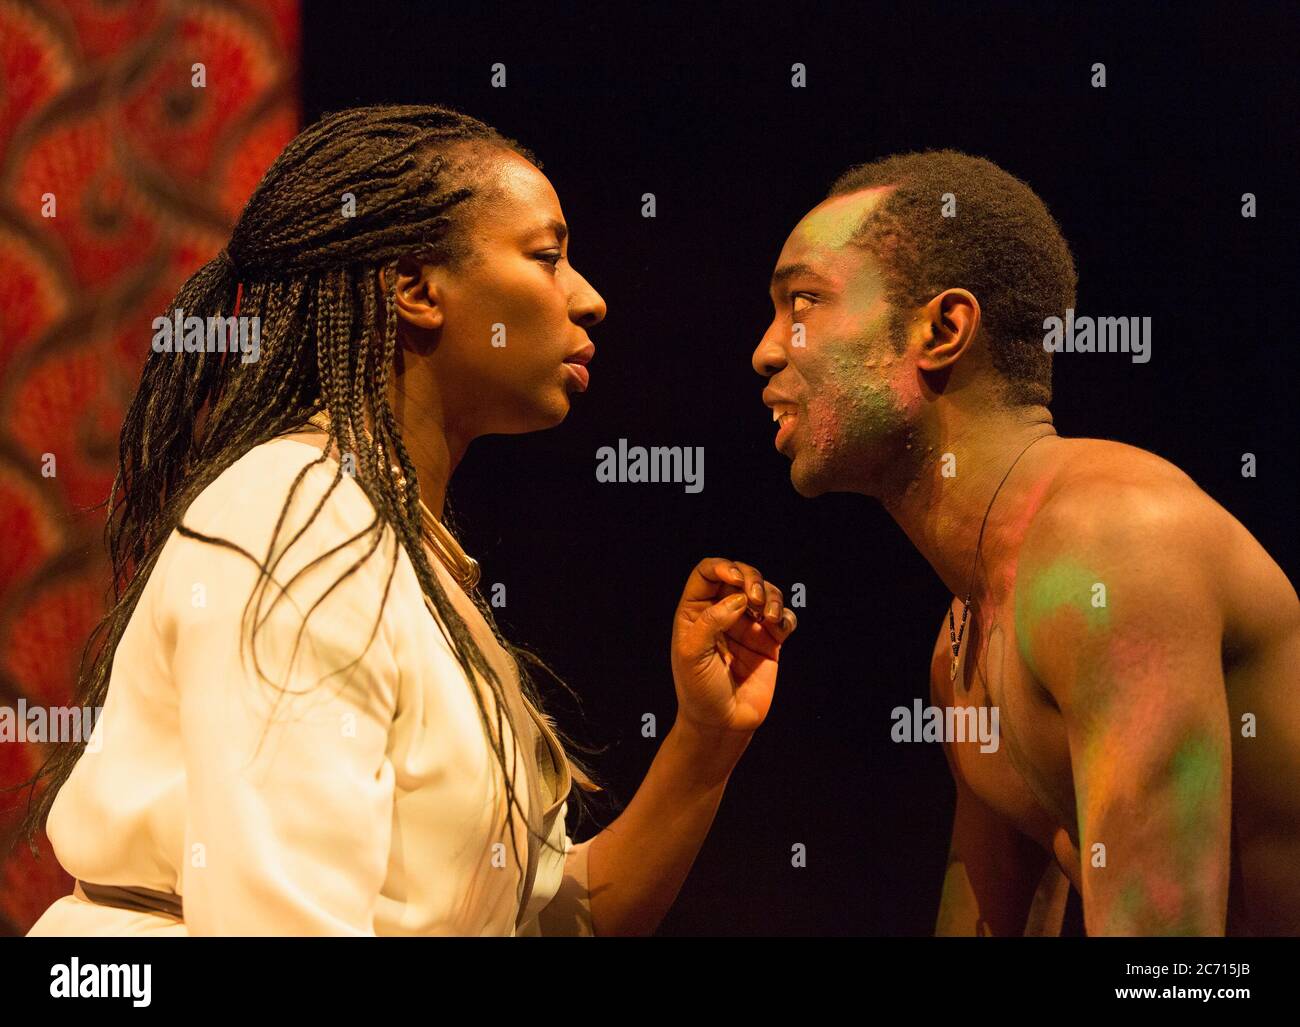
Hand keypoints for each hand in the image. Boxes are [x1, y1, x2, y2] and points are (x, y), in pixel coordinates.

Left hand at [669, 557, 796, 736]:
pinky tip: (779, 627)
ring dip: (771, 596)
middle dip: (752, 578)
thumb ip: (712, 622)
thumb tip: (738, 598)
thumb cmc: (699, 691)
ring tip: (769, 616)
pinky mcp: (770, 642)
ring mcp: (747, 626)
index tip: (735, 578)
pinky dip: (785, 616)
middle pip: (740, 575)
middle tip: (755, 598)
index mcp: (696, 612)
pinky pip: (783, 618)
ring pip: (765, 592)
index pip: (707, 573)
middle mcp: (722, 613)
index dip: (722, 567)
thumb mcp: (692, 654)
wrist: (722, 725)